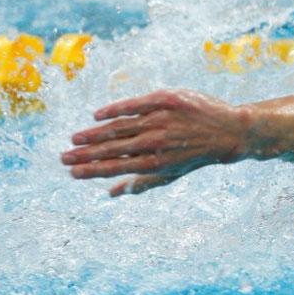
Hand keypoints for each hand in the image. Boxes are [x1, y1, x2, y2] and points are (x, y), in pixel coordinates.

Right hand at [61, 89, 249, 195]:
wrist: (230, 131)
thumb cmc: (196, 155)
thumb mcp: (172, 174)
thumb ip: (140, 184)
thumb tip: (111, 194)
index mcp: (157, 163)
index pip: (116, 167)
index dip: (91, 170)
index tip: (71, 172)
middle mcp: (158, 141)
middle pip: (113, 148)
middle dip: (85, 154)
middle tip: (62, 157)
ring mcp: (162, 119)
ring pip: (120, 126)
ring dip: (94, 133)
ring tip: (75, 138)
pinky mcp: (167, 99)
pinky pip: (134, 104)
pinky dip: (114, 110)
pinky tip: (96, 115)